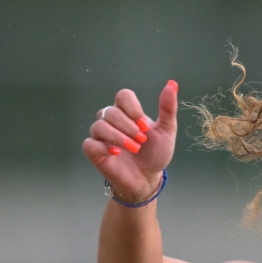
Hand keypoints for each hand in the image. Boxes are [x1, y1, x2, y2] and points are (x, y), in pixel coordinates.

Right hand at [82, 80, 178, 202]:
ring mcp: (101, 136)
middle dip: (128, 126)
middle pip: (111, 112)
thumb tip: (172, 84)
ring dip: (117, 136)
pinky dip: (103, 147)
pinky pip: (89, 143)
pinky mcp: (94, 152)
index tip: (145, 125)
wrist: (148, 178)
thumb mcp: (166, 131)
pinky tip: (116, 153)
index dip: (133, 108)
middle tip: (141, 140)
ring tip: (133, 148)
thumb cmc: (155, 154)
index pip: (123, 96)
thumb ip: (168, 109)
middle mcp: (112, 121)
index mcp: (128, 112)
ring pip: (99, 126)